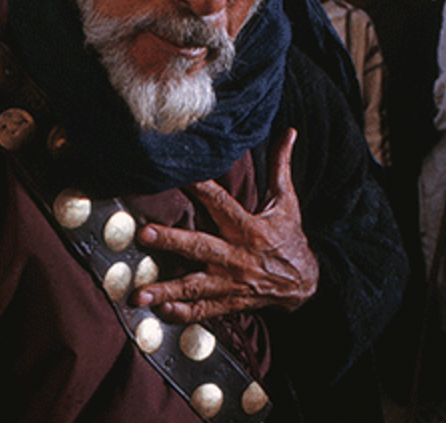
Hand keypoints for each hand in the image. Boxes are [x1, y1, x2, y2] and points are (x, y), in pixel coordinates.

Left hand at [131, 128, 318, 321]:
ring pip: (195, 286)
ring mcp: (230, 282)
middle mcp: (236, 255)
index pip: (220, 203)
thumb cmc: (289, 238)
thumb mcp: (287, 202)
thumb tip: (290, 132)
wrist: (306, 283)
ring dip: (166, 290)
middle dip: (170, 240)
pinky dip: (183, 314)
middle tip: (144, 235)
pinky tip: (161, 313)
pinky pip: (204, 310)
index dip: (201, 187)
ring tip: (140, 294)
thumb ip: (281, 166)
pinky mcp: (229, 302)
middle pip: (199, 246)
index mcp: (248, 228)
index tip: (179, 174)